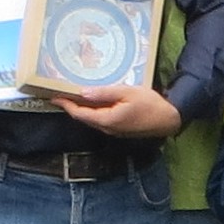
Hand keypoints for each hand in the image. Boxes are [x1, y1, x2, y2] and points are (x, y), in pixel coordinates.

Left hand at [57, 84, 182, 139]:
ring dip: (82, 109)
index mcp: (106, 120)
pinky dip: (93, 111)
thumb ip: (104, 93)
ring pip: (92, 119)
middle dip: (72, 106)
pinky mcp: (120, 130)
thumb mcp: (127, 92)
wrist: (169, 119)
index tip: (54, 97)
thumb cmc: (150, 104)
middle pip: (84, 118)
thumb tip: (83, 93)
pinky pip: (101, 120)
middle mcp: (107, 128)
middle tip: (62, 93)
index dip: (66, 105)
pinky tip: (95, 101)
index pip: (79, 113)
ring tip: (75, 95)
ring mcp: (113, 131)